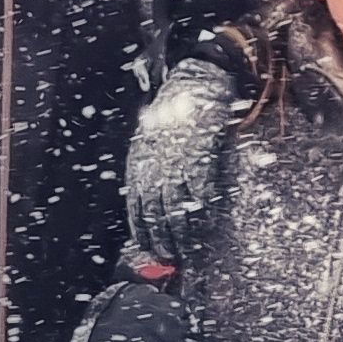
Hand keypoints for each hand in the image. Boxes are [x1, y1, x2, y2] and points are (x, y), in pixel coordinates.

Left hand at [122, 58, 241, 266]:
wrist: (195, 85)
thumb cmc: (173, 114)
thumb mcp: (149, 139)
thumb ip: (147, 167)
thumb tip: (148, 198)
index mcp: (140, 161)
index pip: (136, 205)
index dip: (141, 230)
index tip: (148, 247)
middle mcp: (156, 164)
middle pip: (156, 211)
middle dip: (161, 238)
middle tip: (168, 256)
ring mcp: (179, 162)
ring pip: (178, 207)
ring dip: (181, 232)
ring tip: (185, 249)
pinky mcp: (201, 157)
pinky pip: (201, 191)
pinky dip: (203, 212)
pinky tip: (205, 226)